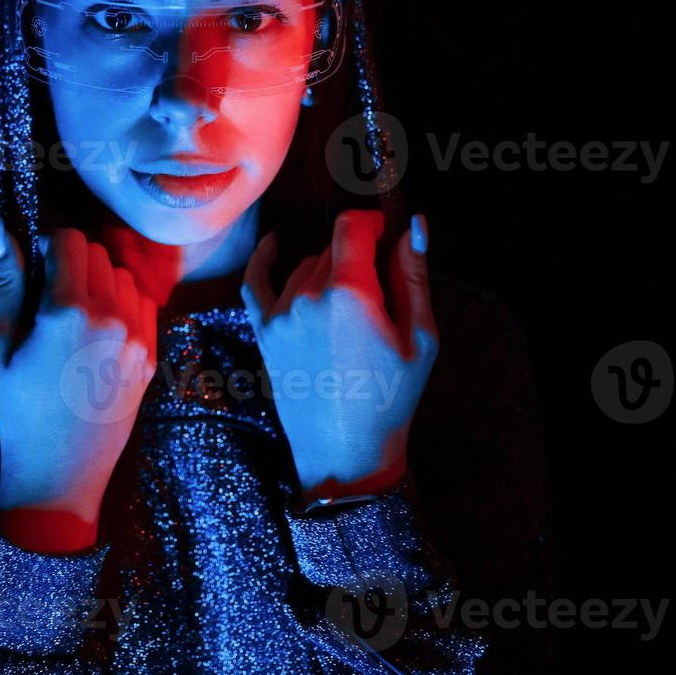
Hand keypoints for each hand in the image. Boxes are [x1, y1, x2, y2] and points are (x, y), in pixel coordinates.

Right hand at [0, 218, 157, 552]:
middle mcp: (110, 319)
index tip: (33, 266)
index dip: (45, 244)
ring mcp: (137, 338)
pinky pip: (142, 304)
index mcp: (66, 313)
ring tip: (73, 317)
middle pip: (98, 252)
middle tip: (48, 295)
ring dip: (99, 281)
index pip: (68, 239)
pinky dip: (121, 305)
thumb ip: (3, 282)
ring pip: (123, 276)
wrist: (58, 476)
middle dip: (71, 262)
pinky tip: (96, 333)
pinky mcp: (151, 357)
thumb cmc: (15, 413)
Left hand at [241, 210, 438, 502]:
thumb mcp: (420, 338)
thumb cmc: (391, 398)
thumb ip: (413, 276)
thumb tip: (414, 223)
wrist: (344, 453)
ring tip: (351, 306)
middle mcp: (308, 295)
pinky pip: (255, 283)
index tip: (386, 233)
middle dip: (357, 255)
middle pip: (332, 248)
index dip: (372, 222)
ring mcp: (280, 314)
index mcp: (350, 292)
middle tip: (379, 288)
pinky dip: (264, 259)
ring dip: (327, 270)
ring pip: (305, 266)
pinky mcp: (264, 333)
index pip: (351, 226)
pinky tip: (275, 244)